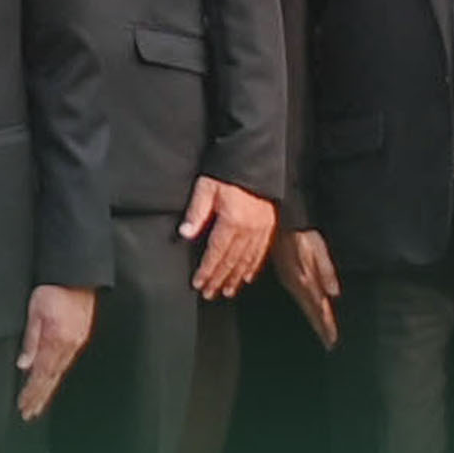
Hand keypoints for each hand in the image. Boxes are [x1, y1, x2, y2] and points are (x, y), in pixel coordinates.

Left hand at [15, 284, 95, 424]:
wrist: (77, 275)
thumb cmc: (54, 288)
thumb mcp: (35, 311)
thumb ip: (31, 339)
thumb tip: (24, 365)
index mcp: (56, 341)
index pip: (41, 374)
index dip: (31, 392)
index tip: (23, 406)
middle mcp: (68, 346)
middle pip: (51, 378)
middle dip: (39, 397)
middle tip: (29, 413)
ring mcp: (76, 342)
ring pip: (59, 372)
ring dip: (47, 389)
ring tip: (38, 403)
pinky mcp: (80, 336)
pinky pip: (66, 362)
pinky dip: (56, 375)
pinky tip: (51, 380)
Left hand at [183, 177, 277, 297]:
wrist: (256, 157)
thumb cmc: (228, 170)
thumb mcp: (206, 187)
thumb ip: (196, 212)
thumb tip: (184, 234)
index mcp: (231, 221)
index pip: (215, 253)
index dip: (206, 271)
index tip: (198, 284)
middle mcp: (248, 229)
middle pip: (231, 260)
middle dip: (219, 279)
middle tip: (210, 294)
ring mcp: (261, 228)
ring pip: (246, 260)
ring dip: (235, 277)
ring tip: (227, 291)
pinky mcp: (269, 224)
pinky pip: (261, 251)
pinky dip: (253, 266)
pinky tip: (247, 276)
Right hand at [277, 225, 341, 347]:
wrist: (281, 223)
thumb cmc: (302, 234)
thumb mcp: (318, 248)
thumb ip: (326, 271)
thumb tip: (334, 294)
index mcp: (306, 280)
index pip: (319, 308)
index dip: (326, 324)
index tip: (332, 340)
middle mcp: (297, 284)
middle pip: (312, 310)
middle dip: (321, 327)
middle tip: (329, 343)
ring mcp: (290, 281)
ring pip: (305, 306)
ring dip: (315, 319)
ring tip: (322, 332)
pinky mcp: (287, 276)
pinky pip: (300, 298)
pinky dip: (307, 308)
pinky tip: (310, 310)